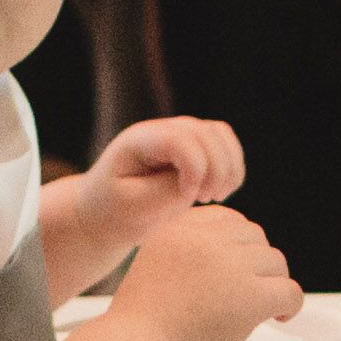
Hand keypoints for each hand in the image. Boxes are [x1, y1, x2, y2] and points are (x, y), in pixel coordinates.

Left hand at [82, 117, 244, 236]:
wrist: (107, 210)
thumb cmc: (115, 211)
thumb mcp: (134, 207)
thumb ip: (167, 190)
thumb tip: (200, 175)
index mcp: (139, 141)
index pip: (180, 140)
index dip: (195, 170)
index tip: (187, 197)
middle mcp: (162, 129)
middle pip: (207, 134)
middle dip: (215, 171)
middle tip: (203, 200)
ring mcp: (180, 134)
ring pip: (222, 134)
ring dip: (228, 169)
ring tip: (214, 196)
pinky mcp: (194, 146)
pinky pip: (227, 144)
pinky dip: (232, 169)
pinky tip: (219, 192)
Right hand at [107, 199, 298, 340]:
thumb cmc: (144, 321)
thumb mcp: (157, 265)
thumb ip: (189, 250)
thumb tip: (238, 248)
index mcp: (180, 229)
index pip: (227, 219)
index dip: (237, 245)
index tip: (235, 272)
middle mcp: (205, 240)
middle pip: (255, 236)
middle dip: (256, 263)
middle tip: (250, 291)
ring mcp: (229, 266)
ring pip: (275, 262)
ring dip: (273, 283)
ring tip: (263, 308)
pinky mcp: (249, 296)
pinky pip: (290, 291)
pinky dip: (291, 304)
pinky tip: (279, 318)